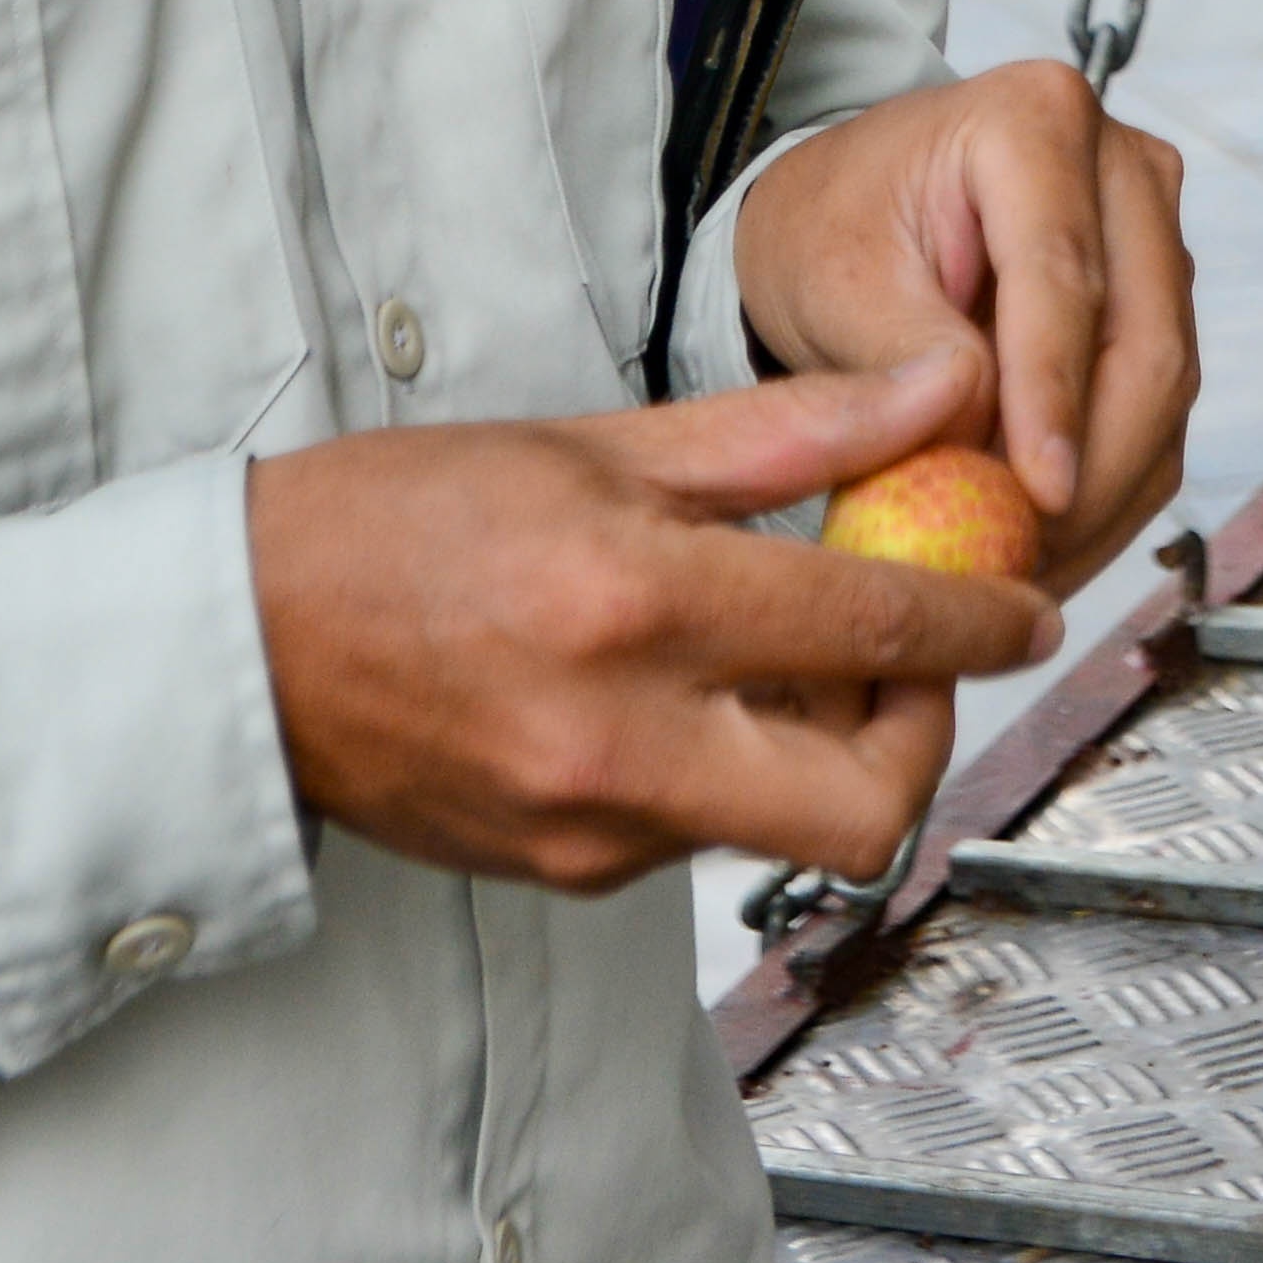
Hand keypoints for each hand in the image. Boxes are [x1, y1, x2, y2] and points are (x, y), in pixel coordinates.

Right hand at [243, 344, 1065, 888]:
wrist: (237, 645)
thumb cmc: (398, 522)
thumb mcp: (601, 443)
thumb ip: (791, 431)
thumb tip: (939, 388)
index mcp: (633, 601)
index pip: (871, 626)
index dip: (980, 620)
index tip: (1025, 609)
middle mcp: (620, 737)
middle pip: (865, 807)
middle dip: (924, 740)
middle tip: (911, 667)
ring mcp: (592, 826)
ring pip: (788, 830)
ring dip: (828, 759)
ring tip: (793, 668)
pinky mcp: (567, 874)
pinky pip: (704, 841)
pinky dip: (734, 779)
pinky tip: (696, 706)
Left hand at [730, 60, 1196, 592]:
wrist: (856, 214)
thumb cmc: (835, 227)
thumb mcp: (834, 279)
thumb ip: (903, 352)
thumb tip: (980, 437)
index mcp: (1036, 119)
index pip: (1062, 277)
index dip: (1054, 396)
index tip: (1041, 494)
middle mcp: (1124, 168)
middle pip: (1142, 343)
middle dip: (1089, 471)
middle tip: (1021, 564)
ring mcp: (1155, 239)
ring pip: (1163, 393)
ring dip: (1102, 498)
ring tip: (1022, 575)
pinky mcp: (1160, 309)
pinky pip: (1157, 420)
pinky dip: (1108, 496)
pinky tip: (1049, 550)